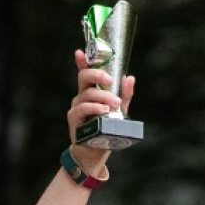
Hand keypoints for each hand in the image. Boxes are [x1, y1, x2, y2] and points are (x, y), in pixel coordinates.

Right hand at [66, 50, 134, 176]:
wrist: (95, 152)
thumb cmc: (105, 130)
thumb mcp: (119, 111)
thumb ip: (124, 95)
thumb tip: (130, 78)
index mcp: (91, 91)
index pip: (85, 73)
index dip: (82, 61)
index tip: (80, 52)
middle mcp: (81, 96)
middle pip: (83, 77)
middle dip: (97, 74)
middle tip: (110, 80)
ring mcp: (76, 107)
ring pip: (87, 94)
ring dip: (102, 96)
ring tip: (114, 104)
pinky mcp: (74, 119)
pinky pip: (82, 108)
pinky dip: (94, 107)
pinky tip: (103, 110)